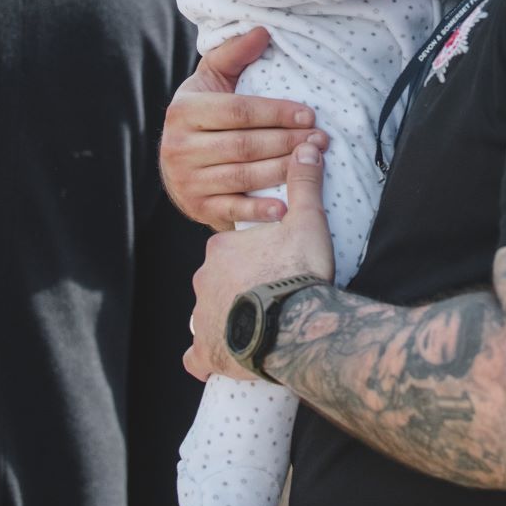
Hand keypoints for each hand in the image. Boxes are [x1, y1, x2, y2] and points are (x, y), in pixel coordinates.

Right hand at [160, 27, 326, 230]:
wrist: (176, 163)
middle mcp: (179, 147)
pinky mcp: (198, 207)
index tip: (309, 113)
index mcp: (184, 111)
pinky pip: (232, 209)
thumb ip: (234, 54)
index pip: (238, 111)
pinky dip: (260, 210)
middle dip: (287, 142)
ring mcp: (187, 180)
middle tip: (320, 139)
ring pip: (243, 176)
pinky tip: (286, 207)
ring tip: (313, 163)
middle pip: (244, 145)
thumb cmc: (203, 115)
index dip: (276, 112)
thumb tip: (262, 30)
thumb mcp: (210, 80)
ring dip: (282, 171)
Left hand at [186, 141, 335, 381]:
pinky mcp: (206, 352)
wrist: (293, 325)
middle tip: (270, 295)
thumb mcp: (307, 222)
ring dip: (226, 320)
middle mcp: (203, 280)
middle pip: (218, 280)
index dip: (253, 256)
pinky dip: (208, 358)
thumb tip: (307, 146)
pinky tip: (222, 358)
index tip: (273, 264)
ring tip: (256, 327)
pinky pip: (198, 357)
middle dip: (238, 287)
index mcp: (221, 249)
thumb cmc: (298, 271)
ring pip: (208, 315)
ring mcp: (202, 318)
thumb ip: (304, 185)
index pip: (231, 249)